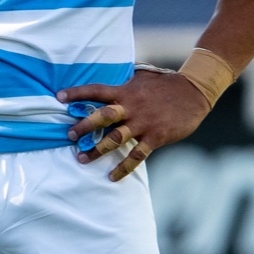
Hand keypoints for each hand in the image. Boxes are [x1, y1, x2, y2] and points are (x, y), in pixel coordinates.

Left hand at [58, 68, 212, 180]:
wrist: (194, 92)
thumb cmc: (166, 83)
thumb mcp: (142, 77)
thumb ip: (125, 81)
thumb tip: (111, 77)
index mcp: (126, 91)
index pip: (96, 90)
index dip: (77, 93)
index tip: (59, 97)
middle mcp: (131, 107)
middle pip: (102, 116)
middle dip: (83, 126)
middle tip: (68, 135)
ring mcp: (143, 123)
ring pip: (115, 138)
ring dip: (97, 150)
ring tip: (82, 159)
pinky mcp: (155, 137)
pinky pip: (136, 156)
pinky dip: (123, 168)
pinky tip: (112, 177)